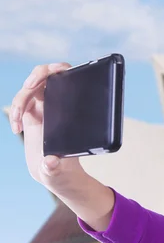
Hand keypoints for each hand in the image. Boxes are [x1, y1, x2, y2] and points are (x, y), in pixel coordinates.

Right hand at [10, 63, 86, 191]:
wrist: (55, 172)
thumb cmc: (63, 169)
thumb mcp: (59, 170)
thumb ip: (54, 168)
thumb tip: (49, 162)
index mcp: (69, 110)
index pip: (65, 78)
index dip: (57, 70)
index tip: (55, 73)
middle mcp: (57, 105)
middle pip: (43, 76)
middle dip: (35, 77)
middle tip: (29, 87)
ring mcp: (42, 108)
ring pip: (27, 90)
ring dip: (19, 101)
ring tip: (18, 123)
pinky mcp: (31, 114)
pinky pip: (20, 103)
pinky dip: (14, 112)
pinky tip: (15, 129)